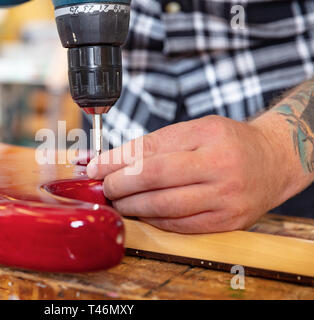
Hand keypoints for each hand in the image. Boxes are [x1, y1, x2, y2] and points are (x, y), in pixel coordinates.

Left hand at [86, 115, 299, 232]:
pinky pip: (179, 225)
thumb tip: (113, 160)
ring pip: (164, 207)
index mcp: (209, 136)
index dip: (116, 160)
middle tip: (104, 187)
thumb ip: (156, 144)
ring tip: (118, 202)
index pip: (150, 149)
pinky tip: (141, 213)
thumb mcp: (196, 129)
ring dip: (132, 207)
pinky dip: (154, 220)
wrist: (273, 161)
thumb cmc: (229, 142)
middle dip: (119, 185)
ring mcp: (226, 198)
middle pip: (154, 178)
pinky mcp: (227, 222)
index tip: (95, 167)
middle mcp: (220, 167)